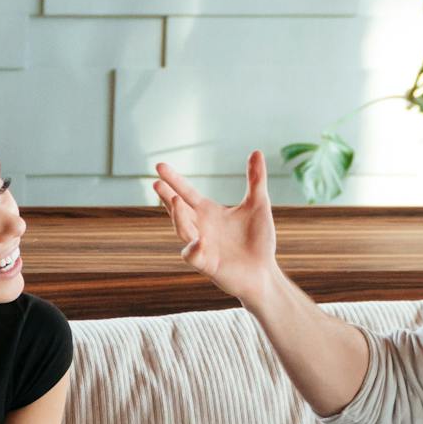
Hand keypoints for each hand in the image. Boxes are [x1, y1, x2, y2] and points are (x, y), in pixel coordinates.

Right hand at [152, 151, 282, 304]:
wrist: (264, 272)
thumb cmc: (258, 241)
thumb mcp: (258, 204)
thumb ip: (255, 179)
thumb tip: (256, 151)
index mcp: (208, 212)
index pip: (186, 192)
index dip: (174, 180)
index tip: (159, 166)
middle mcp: (200, 228)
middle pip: (178, 210)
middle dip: (167, 197)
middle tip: (157, 183)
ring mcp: (201, 247)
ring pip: (182, 230)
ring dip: (178, 217)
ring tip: (176, 199)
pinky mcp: (207, 265)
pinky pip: (194, 255)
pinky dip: (194, 248)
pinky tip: (199, 241)